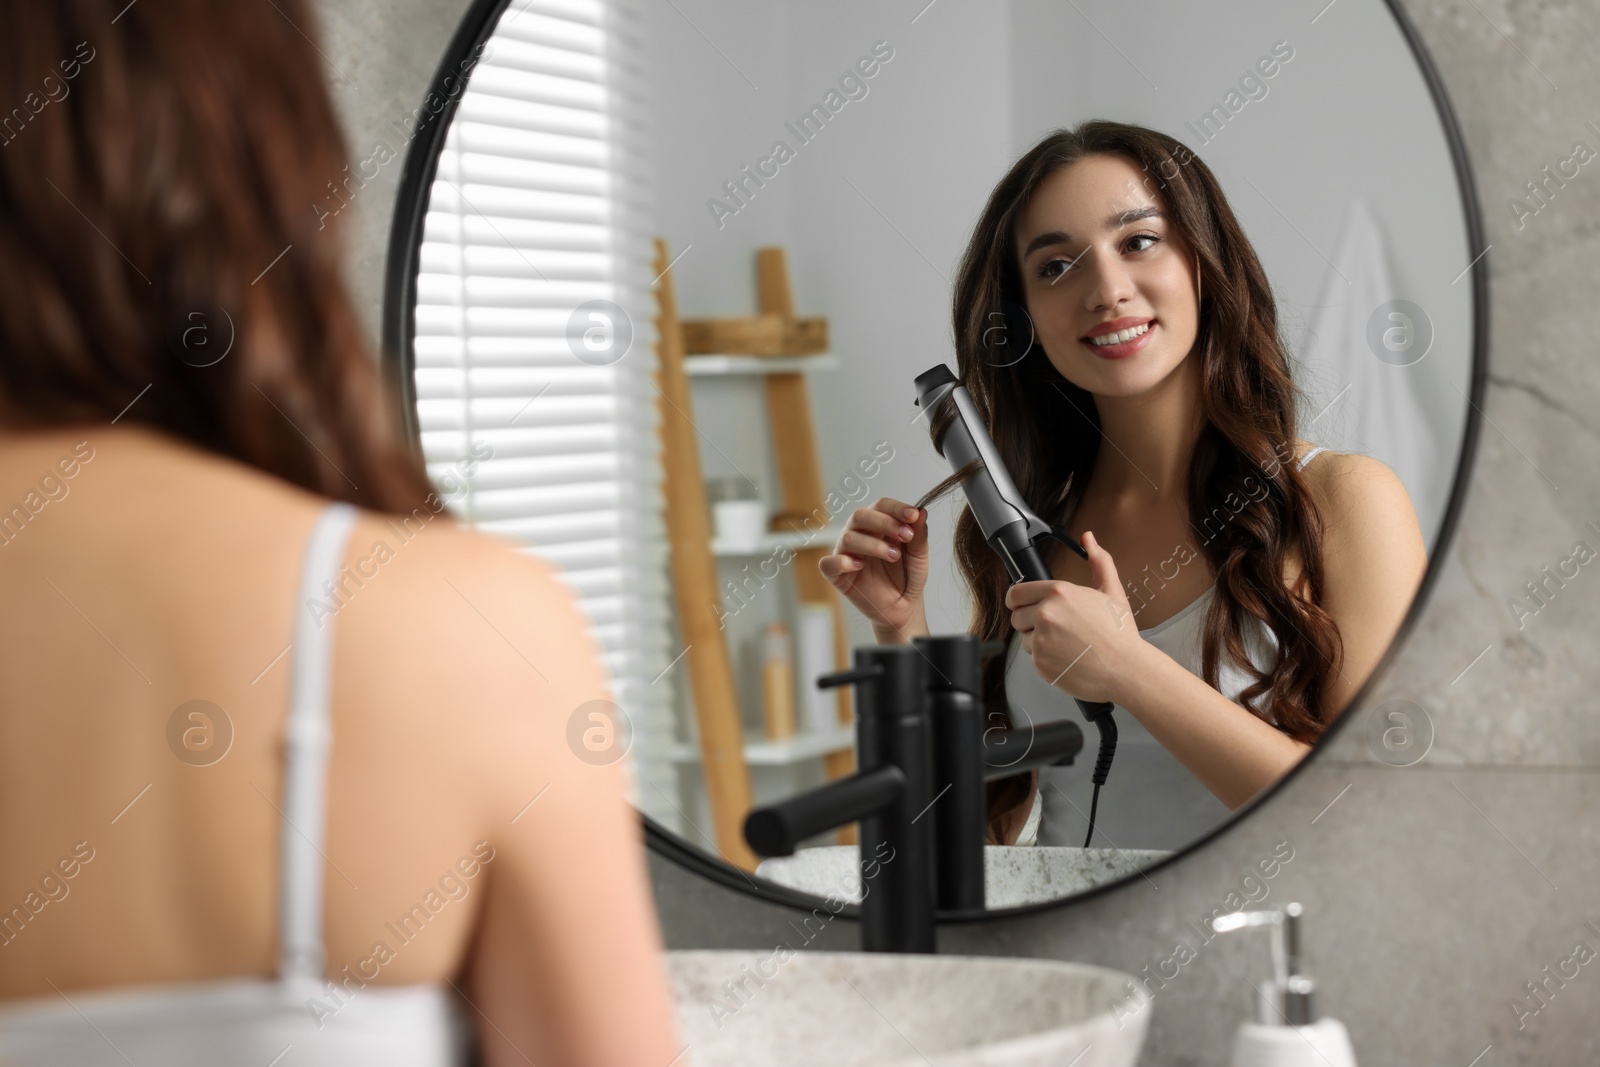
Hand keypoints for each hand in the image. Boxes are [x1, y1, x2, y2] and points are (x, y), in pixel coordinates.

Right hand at [818, 497, 929, 639]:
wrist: (903, 606)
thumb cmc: (908, 576)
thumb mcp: (919, 555)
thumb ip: (919, 534)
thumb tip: (921, 511)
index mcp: (877, 524)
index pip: (881, 505)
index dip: (896, 508)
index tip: (913, 515)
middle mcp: (858, 534)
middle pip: (860, 515)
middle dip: (884, 523)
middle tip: (906, 536)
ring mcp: (845, 553)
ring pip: (848, 538)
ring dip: (873, 545)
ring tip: (894, 556)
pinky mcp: (836, 574)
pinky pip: (828, 563)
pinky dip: (842, 562)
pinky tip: (860, 565)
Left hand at [1005, 531, 1144, 704]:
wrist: (1127, 669)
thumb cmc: (1120, 634)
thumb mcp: (1112, 591)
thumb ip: (1099, 561)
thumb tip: (1089, 538)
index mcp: (1058, 593)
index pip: (1015, 593)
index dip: (1019, 600)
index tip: (1024, 605)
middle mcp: (1046, 615)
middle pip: (1016, 617)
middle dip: (1031, 621)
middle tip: (1055, 627)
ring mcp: (1041, 641)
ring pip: (1024, 639)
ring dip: (1039, 641)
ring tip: (1066, 644)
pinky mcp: (1040, 664)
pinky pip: (1032, 659)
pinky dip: (1045, 659)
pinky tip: (1066, 657)